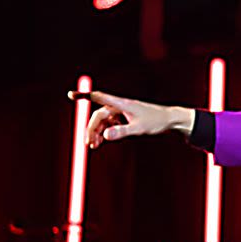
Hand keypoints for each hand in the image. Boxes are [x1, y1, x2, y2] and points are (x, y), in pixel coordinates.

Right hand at [68, 90, 193, 147]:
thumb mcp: (139, 129)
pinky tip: (102, 142)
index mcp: (121, 104)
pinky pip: (110, 125)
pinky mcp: (125, 119)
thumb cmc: (156, 121)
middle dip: (91, 129)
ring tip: (94, 146)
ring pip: (103, 122)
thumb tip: (105, 136)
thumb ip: (121, 132)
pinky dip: (104, 133)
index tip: (70, 95)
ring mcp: (122, 112)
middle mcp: (119, 106)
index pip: (99, 97)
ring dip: (97, 133)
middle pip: (98, 116)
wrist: (170, 121)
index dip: (84, 95)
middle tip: (88, 144)